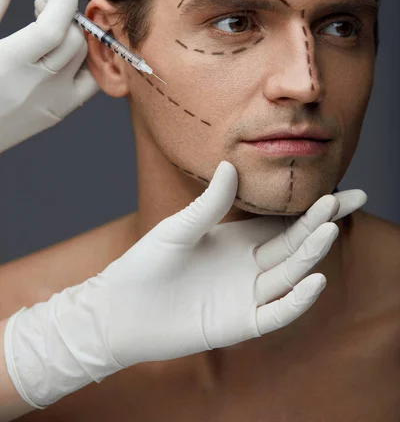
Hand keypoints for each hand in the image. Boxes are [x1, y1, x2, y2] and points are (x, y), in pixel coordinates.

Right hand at [0, 0, 97, 151]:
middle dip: (65, 13)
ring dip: (76, 35)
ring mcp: (52, 103)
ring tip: (50, 28)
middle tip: (43, 4)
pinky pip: (91, 82)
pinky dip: (85, 60)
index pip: (53, 26)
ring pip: (86, 59)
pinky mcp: (59, 113)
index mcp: (10, 64)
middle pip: (73, 39)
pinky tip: (64, 51)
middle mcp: (37, 86)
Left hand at [4, 162, 366, 407]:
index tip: (338, 191)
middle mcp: (249, 267)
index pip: (284, 223)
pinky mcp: (239, 325)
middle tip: (345, 200)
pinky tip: (314, 279)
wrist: (121, 309)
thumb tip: (232, 164)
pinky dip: (297, 300)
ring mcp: (246, 296)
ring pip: (289, 274)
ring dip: (310, 253)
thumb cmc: (146, 265)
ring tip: (329, 228)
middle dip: (320, 223)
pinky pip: (275, 313)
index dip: (311, 210)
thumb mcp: (179, 228)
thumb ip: (209, 203)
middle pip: (294, 245)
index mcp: (238, 241)